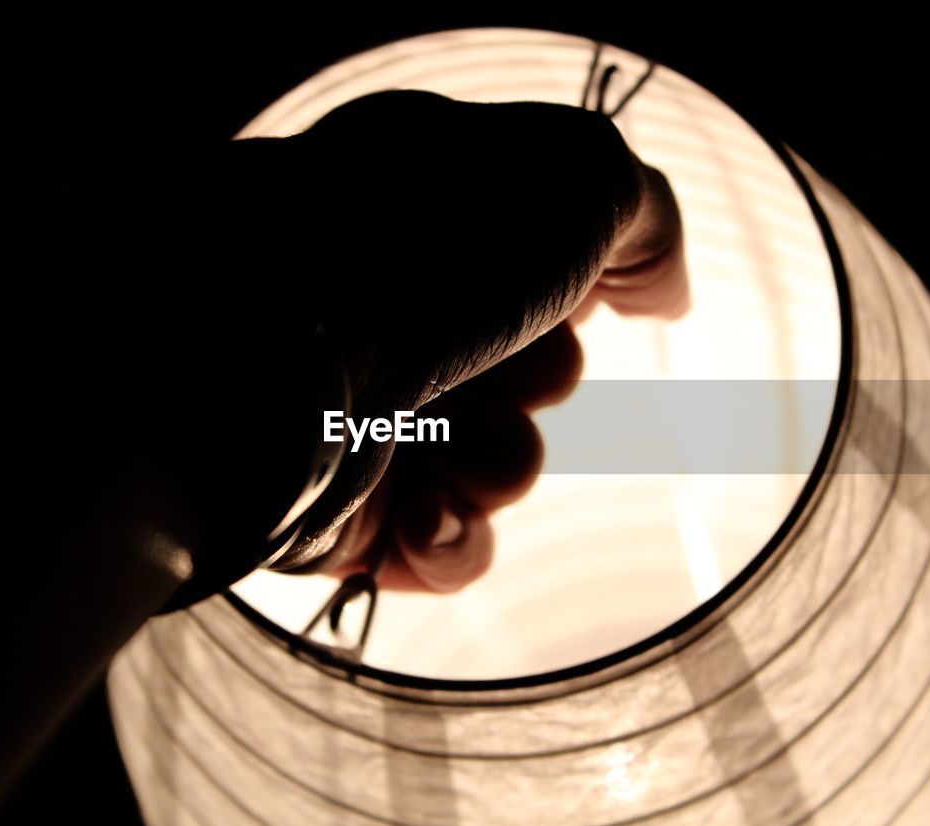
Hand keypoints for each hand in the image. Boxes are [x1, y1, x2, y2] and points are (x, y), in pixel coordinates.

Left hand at [271, 91, 687, 590]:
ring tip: (430, 428)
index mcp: (432, 214)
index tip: (572, 276)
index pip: (547, 261)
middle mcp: (396, 308)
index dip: (574, 276)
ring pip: (504, 463)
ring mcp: (365, 410)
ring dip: (493, 455)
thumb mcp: (572, 176)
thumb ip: (645, 218)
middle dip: (537, 368)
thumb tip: (663, 295)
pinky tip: (416, 504)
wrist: (266, 358)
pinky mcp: (339, 509)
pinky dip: (449, 535)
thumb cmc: (424, 250)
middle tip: (486, 346)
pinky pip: (448, 545)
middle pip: (539, 368)